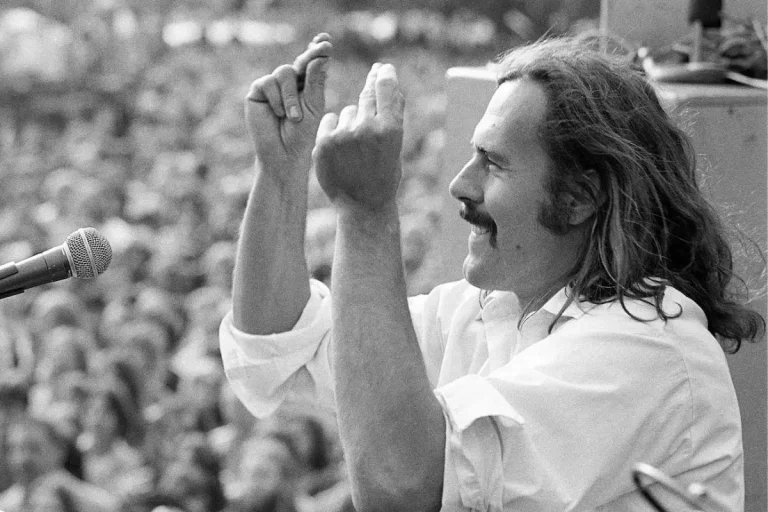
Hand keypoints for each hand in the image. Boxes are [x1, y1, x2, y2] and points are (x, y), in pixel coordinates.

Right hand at [246, 34, 331, 178]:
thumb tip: (322, 55)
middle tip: (324, 47)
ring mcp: (272, 85)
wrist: (283, 154)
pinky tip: (278, 115)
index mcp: (306, 85)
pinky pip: (268, 83)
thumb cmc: (302, 134)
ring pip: (284, 72)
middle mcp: (289, 82)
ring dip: (291, 96)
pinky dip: (276, 99)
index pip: (311, 63)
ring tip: (293, 117)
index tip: (326, 40)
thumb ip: (315, 81)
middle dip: (311, 56)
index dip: (317, 50)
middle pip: (299, 62)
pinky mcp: (257, 92)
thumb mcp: (313, 106)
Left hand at [313, 63, 404, 211]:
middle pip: (367, 95)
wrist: (362, 206)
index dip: (384, 75)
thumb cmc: (384, 175)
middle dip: (371, 85)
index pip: (386, 88)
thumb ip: (392, 114)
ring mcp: (343, 135)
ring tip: (357, 147)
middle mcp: (367, 129)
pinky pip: (330, 121)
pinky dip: (335, 129)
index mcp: (390, 129)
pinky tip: (341, 148)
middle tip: (374, 74)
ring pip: (349, 111)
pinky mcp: (323, 142)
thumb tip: (388, 80)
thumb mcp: (395, 145)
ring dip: (352, 121)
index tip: (383, 68)